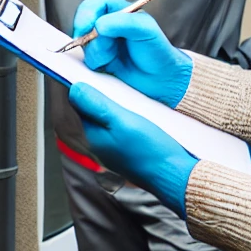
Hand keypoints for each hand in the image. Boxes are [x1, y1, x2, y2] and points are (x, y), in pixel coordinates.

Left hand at [69, 82, 198, 216]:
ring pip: (111, 118)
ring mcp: (115, 149)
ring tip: (133, 95)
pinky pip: (123, 127)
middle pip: (96, 110)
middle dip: (105, 94)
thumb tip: (75, 89)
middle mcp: (101, 144)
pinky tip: (142, 111)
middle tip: (120, 82)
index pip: (81, 104)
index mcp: (93, 136)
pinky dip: (129, 116)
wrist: (175, 176)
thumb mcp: (123, 121)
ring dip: (119, 105)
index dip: (89, 86)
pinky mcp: (130, 150)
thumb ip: (97, 106)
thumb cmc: (150, 150)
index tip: (101, 73)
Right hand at [73, 0, 191, 106]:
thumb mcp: (145, 29)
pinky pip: (86, 60)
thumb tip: (99, 25)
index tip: (85, 26)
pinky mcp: (99, 60)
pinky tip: (110, 65)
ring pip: (84, 45)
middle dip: (92, 38)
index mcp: (118, 11)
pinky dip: (96, 64)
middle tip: (109, 47)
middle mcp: (108, 26)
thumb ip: (122, 22)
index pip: (94, 5)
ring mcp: (102, 43)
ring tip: (114, 57)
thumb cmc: (157, 51)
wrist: (160, 79)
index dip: (85, 14)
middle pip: (84, 26)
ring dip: (97, 53)